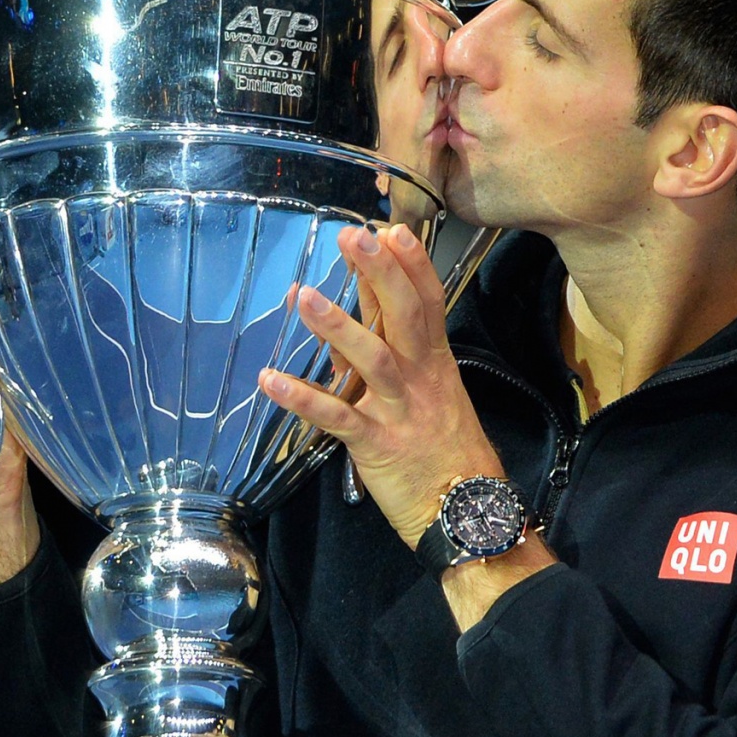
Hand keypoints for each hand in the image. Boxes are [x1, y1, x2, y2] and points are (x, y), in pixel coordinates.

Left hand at [258, 224, 511, 552]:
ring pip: (372, 360)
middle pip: (405, 315)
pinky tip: (270, 381)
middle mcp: (421, 379)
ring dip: (337, 326)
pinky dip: (303, 399)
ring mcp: (399, 410)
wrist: (466, 508)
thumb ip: (393, 354)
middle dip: (381, 273)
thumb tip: (354, 315)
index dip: (412, 264)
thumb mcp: (430, 394)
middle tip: (356, 236)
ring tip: (303, 296)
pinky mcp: (377, 444)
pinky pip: (337, 418)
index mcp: (436, 363)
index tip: (392, 228)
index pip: (429, 302)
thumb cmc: (447, 450)